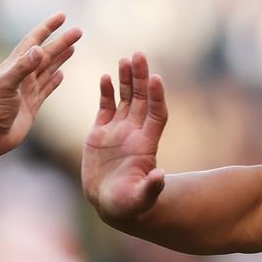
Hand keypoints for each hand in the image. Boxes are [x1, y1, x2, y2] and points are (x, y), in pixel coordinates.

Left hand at [0, 13, 81, 157]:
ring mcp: (27, 90)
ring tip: (74, 46)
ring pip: (48, 68)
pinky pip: (46, 88)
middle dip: (62, 41)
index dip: (47, 27)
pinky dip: (55, 80)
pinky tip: (62, 74)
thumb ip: (23, 67)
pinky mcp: (32, 104)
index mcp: (14, 66)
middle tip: (79, 31)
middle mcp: (22, 75)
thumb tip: (39, 49)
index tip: (62, 16)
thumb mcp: (6, 85)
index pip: (34, 41)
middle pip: (46, 53)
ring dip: (61, 57)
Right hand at [82, 52, 167, 222]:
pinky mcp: (100, 133)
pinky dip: (106, 92)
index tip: (156, 79)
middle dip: (142, 78)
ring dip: (127, 79)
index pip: (156, 115)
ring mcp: (118, 131)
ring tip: (126, 59)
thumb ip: (151, 188)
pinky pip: (106, 107)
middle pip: (142, 99)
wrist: (110, 205)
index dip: (157, 97)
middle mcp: (135, 133)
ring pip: (125, 99)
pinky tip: (106, 77)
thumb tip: (160, 176)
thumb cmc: (128, 206)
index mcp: (146, 145)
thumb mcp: (140, 200)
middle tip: (140, 55)